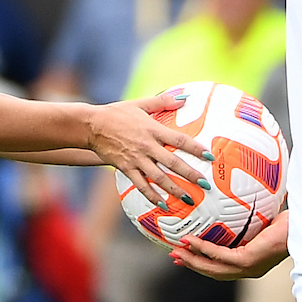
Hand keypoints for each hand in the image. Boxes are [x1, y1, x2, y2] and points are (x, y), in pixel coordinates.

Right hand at [86, 97, 210, 208]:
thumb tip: (184, 97)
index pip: (179, 140)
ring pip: (159, 178)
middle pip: (173, 163)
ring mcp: (136, 159)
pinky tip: (163, 205)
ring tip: (188, 199)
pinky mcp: (126, 168)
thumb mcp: (140, 104)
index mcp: (153, 129)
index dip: (195, 148)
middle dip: (190, 175)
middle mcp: (147, 146)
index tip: (209, 157)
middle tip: (205, 185)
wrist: (92, 125)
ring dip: (174, 189)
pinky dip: (152, 196)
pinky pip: (141, 185)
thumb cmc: (116, 113)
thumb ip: (162, 102)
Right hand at [170, 213, 288, 281]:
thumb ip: (247, 220)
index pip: (222, 267)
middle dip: (192, 264)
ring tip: (176, 251)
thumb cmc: (289, 220)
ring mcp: (249, 267)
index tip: (185, 256)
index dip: (202, 264)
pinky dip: (203, 249)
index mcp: (252, 263)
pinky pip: (219, 255)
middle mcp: (249, 270)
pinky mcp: (248, 260)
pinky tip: (190, 241)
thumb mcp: (262, 221)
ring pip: (213, 267)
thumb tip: (233, 200)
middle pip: (213, 272)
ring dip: (192, 260)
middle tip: (174, 257)